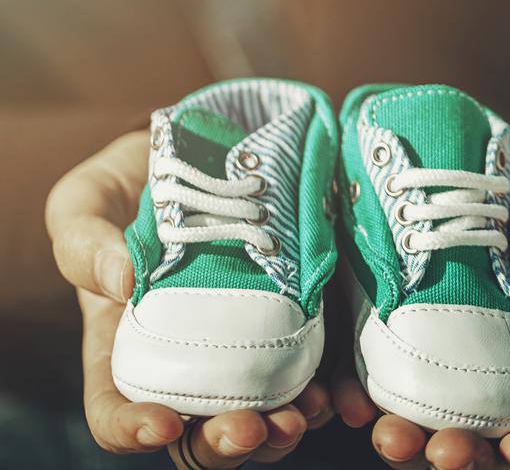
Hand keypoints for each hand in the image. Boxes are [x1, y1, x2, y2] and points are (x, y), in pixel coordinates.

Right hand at [45, 131, 334, 466]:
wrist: (200, 154)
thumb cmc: (131, 185)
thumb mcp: (86, 203)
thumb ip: (83, 243)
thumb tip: (120, 282)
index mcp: (127, 342)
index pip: (117, 407)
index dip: (132, 429)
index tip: (162, 422)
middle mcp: (187, 356)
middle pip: (199, 428)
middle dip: (226, 442)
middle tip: (253, 428)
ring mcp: (244, 342)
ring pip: (260, 412)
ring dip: (283, 429)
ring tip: (304, 413)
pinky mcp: (291, 319)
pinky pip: (310, 371)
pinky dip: (328, 393)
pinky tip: (340, 392)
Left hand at [331, 143, 509, 469]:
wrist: (436, 153)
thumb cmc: (508, 176)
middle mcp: (481, 353)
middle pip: (482, 428)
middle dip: (467, 454)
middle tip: (445, 453)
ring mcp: (424, 342)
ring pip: (419, 414)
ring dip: (406, 440)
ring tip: (389, 439)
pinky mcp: (374, 323)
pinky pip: (362, 373)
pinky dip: (352, 398)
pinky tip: (342, 403)